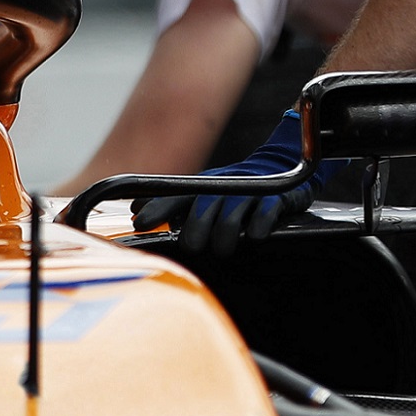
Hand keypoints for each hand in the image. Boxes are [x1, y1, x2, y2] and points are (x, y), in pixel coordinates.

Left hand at [133, 109, 331, 254]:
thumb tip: (134, 208)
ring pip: (232, 212)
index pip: (175, 197)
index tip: (139, 222)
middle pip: (203, 206)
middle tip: (192, 247)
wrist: (281, 165)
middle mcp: (223, 187)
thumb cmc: (234, 189)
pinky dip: (259, 224)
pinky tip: (254, 236)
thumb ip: (173, 202)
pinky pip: (266, 211)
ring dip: (224, 233)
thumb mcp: (204, 192)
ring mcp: (250, 191)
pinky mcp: (276, 198)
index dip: (157, 209)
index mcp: (203, 187)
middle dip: (195, 227)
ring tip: (222, 250)